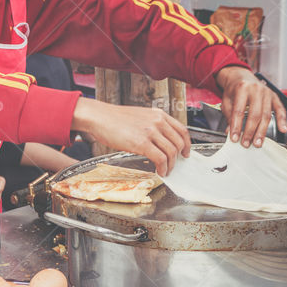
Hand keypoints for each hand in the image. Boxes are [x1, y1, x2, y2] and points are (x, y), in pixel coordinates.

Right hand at [72, 98, 189, 175]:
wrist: (99, 117)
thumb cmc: (114, 119)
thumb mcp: (139, 116)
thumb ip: (152, 125)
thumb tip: (160, 141)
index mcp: (158, 115)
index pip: (182, 130)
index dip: (187, 144)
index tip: (185, 152)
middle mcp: (157, 121)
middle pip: (179, 142)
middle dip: (179, 157)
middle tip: (174, 165)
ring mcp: (150, 132)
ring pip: (171, 152)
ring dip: (170, 165)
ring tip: (166, 170)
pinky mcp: (141, 143)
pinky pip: (160, 158)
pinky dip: (163, 168)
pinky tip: (159, 171)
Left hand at [215, 66, 286, 147]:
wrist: (241, 76)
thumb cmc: (234, 89)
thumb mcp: (226, 100)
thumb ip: (229, 116)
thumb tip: (230, 132)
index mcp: (242, 88)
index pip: (239, 111)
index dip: (236, 126)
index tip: (234, 138)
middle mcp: (256, 89)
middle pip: (255, 114)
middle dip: (250, 131)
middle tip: (246, 143)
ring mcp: (267, 92)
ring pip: (266, 115)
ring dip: (262, 131)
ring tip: (257, 142)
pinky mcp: (274, 96)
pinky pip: (280, 109)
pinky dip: (282, 120)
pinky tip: (282, 129)